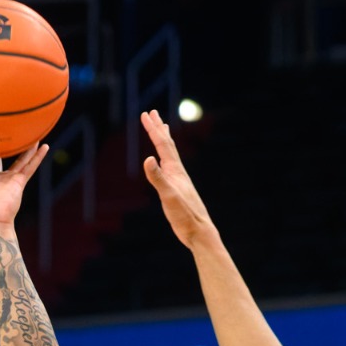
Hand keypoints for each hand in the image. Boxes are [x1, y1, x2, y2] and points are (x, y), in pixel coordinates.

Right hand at [140, 109, 218, 249]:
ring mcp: (178, 181)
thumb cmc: (185, 216)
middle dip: (158, 129)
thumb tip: (148, 159)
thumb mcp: (168, 196)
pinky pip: (169, 168)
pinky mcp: (178, 190)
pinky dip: (165, 159)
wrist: (199, 232)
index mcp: (175, 171)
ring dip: (164, 141)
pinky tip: (164, 163)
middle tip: (151, 113)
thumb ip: (158, 178)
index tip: (146, 114)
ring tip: (162, 130)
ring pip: (170, 155)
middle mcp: (178, 172)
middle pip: (167, 145)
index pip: (163, 145)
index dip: (154, 129)